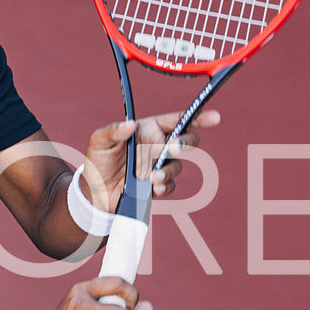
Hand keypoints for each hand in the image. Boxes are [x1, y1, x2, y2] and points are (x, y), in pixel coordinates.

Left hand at [82, 109, 221, 205]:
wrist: (95, 192)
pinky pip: (170, 185)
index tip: (215, 117)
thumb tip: (129, 125)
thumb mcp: (99, 142)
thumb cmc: (98, 161)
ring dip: (168, 170)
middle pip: (186, 141)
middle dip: (185, 143)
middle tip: (173, 148)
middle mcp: (157, 146)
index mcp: (148, 130)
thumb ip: (112, 131)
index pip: (177, 120)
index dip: (198, 117)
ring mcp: (159, 166)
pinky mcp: (157, 185)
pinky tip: (152, 188)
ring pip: (178, 165)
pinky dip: (164, 186)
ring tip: (152, 176)